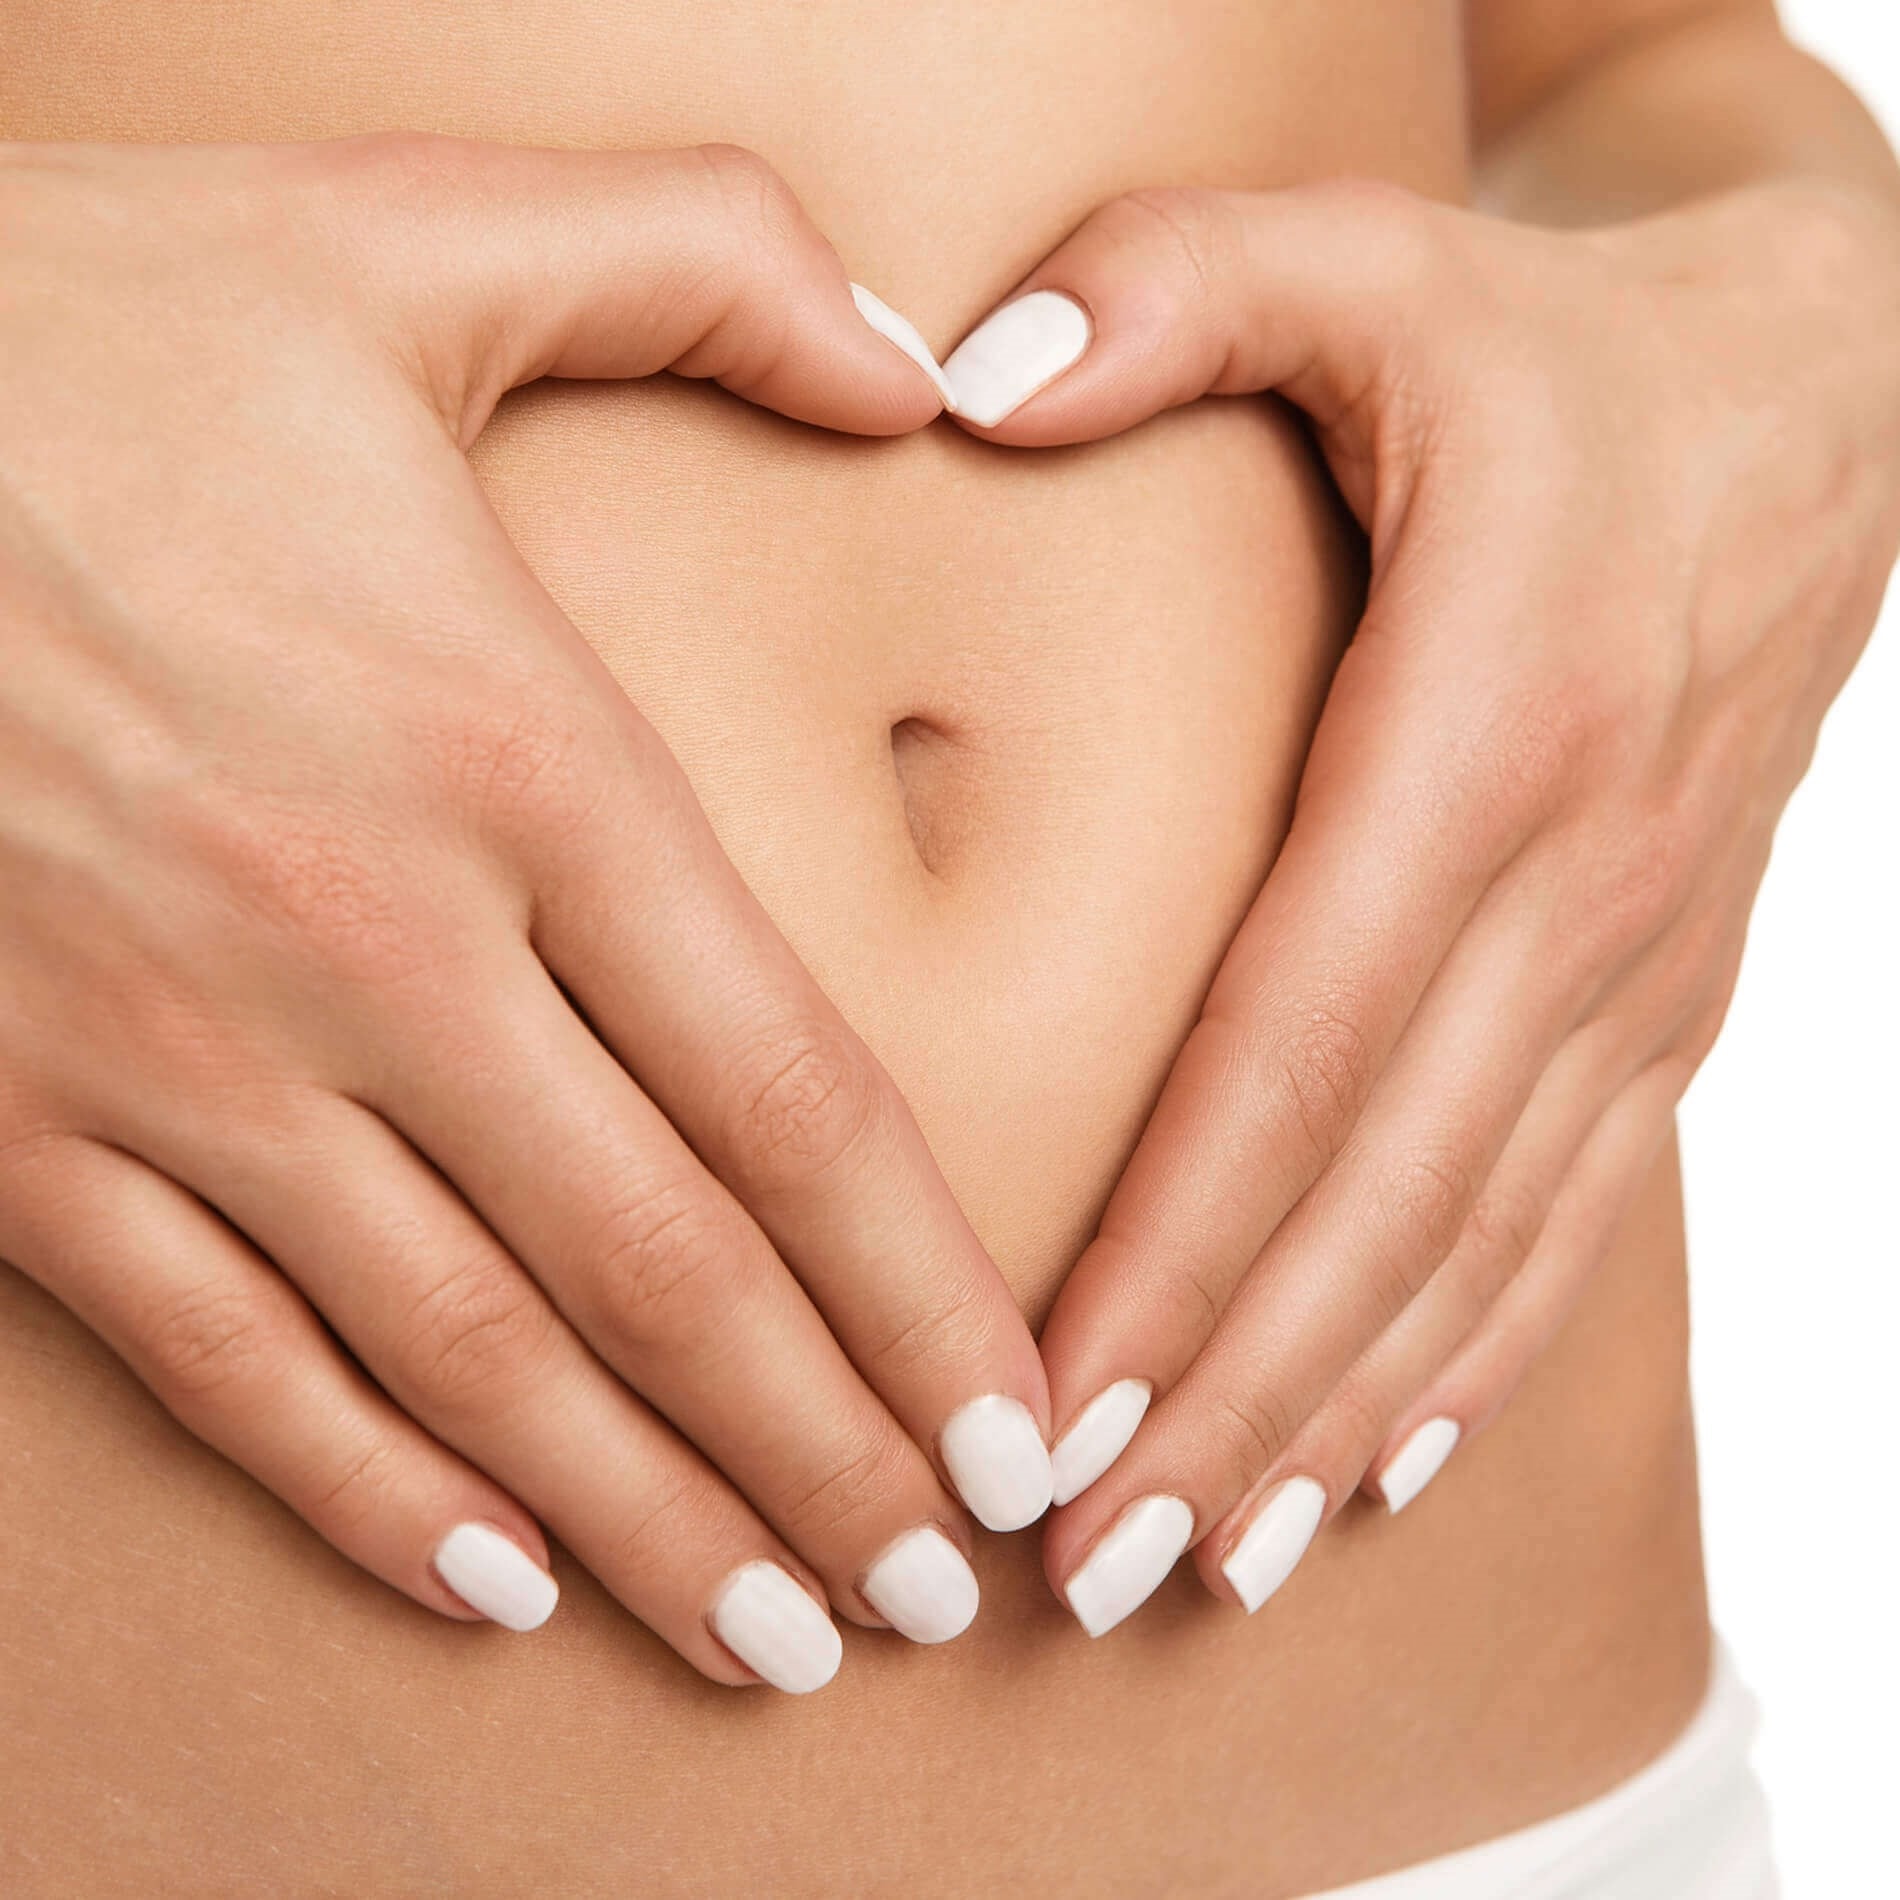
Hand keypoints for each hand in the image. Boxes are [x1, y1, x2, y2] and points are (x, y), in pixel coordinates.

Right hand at [0, 134, 1050, 1691]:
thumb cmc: (65, 324)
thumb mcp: (405, 237)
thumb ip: (702, 262)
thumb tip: (921, 366)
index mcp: (510, 757)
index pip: (790, 1098)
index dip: (923, 1292)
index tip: (1017, 1426)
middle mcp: (373, 950)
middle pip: (666, 1277)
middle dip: (825, 1459)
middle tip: (942, 1595)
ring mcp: (183, 1061)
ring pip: (472, 1362)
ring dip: (644, 1525)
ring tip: (775, 1642)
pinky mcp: (16, 1123)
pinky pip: (225, 1358)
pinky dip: (364, 1490)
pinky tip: (489, 1582)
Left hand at [937, 175, 1899, 1630]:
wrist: (1815, 399)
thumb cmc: (1551, 345)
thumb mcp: (1372, 258)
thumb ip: (1176, 284)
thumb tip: (966, 380)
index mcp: (1494, 723)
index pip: (1303, 1042)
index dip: (1182, 1242)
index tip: (1056, 1402)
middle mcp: (1581, 881)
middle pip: (1379, 1198)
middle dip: (1230, 1397)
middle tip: (1075, 1559)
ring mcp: (1641, 961)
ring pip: (1475, 1245)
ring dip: (1331, 1420)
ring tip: (1196, 1565)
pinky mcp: (1664, 993)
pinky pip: (1567, 1214)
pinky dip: (1466, 1356)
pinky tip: (1372, 1466)